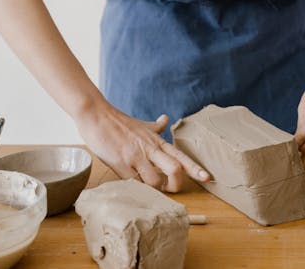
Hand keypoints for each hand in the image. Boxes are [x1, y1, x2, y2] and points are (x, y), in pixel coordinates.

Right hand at [75, 102, 209, 192]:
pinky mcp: (120, 163)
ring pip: (155, 181)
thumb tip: (165, 119)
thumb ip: (155, 126)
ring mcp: (135, 157)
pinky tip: (134, 185)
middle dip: (177, 185)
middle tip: (170, 190)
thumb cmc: (118, 121)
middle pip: (175, 169)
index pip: (181, 156)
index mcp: (157, 141)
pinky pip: (134, 182)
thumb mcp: (141, 124)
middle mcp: (150, 149)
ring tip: (148, 187)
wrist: (96, 115)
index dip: (195, 168)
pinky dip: (137, 188)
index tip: (207, 178)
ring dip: (154, 190)